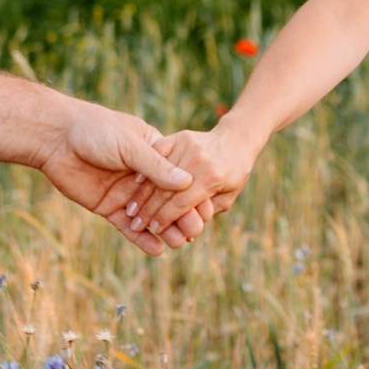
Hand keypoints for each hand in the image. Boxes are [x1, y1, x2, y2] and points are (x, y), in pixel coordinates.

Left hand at [39, 100, 202, 253]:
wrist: (57, 138)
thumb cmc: (96, 130)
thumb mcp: (130, 146)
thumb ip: (156, 167)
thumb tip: (188, 183)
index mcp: (153, 154)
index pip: (178, 178)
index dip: (191, 195)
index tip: (207, 210)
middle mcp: (142, 176)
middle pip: (166, 200)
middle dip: (181, 216)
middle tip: (196, 231)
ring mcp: (126, 193)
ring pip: (150, 216)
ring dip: (165, 230)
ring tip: (180, 243)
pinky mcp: (108, 207)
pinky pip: (128, 227)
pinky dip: (142, 239)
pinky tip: (157, 250)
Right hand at [128, 117, 262, 238]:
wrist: (237, 140)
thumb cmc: (234, 174)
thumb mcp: (227, 198)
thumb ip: (207, 212)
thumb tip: (187, 231)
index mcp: (211, 178)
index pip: (181, 204)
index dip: (165, 219)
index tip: (153, 230)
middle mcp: (198, 162)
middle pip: (166, 190)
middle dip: (148, 210)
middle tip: (136, 224)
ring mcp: (187, 147)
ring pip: (158, 173)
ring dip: (142, 193)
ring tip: (130, 209)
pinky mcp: (180, 137)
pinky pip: (158, 153)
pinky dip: (147, 168)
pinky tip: (136, 183)